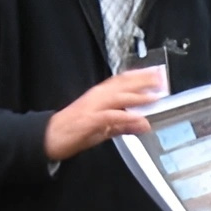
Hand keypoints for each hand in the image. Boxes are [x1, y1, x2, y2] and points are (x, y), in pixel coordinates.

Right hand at [45, 69, 166, 160]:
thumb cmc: (74, 130)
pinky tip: (138, 119)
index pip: (122, 81)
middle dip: (143, 82)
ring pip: (118, 97)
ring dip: (137, 97)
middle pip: (123, 85)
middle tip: (161, 80)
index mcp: (99, 96)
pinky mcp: (89, 120)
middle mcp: (97, 97)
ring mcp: (93, 107)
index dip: (140, 76)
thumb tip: (144, 124)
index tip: (156, 74)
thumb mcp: (103, 128)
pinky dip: (125, 117)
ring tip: (154, 97)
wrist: (49, 137)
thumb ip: (123, 125)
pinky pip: (110, 116)